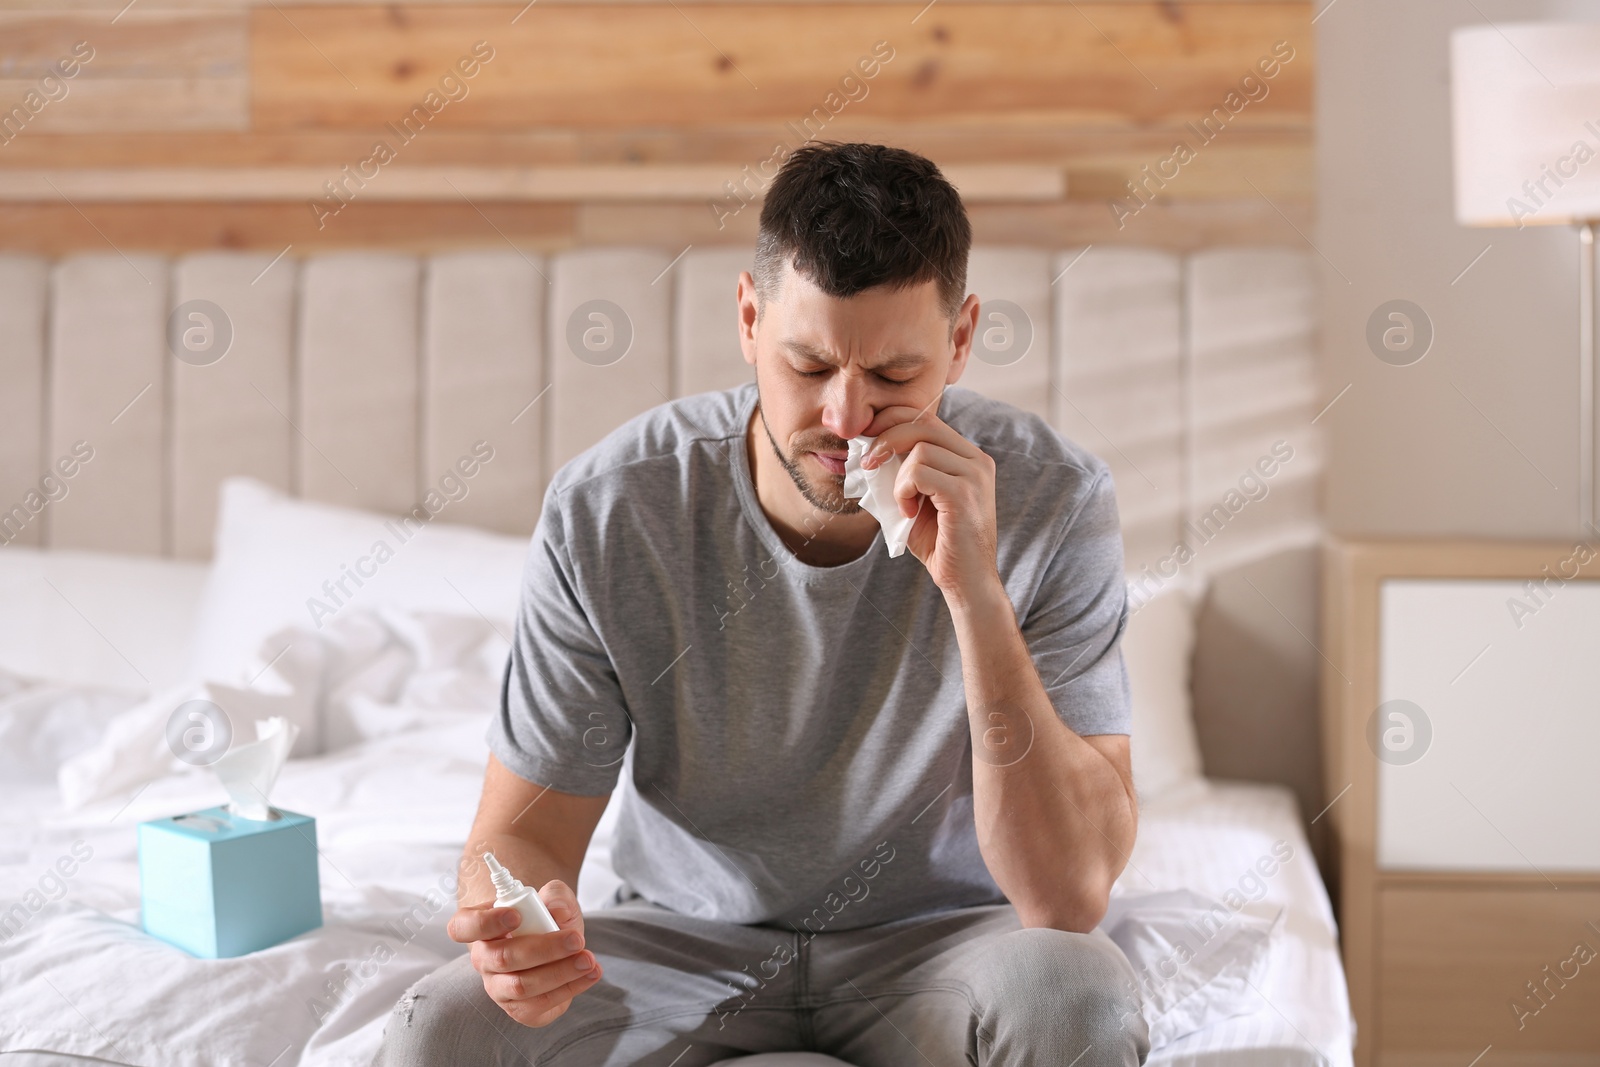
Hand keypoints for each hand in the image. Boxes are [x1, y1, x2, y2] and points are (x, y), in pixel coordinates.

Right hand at [447, 879, 601, 1026]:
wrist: (558, 945)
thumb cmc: (547, 918)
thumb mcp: (555, 899)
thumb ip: (556, 895)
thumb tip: (556, 908)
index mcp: (480, 927)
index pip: (462, 927)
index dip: (484, 922)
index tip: (516, 916)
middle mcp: (484, 960)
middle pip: (501, 958)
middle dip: (543, 949)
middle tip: (576, 939)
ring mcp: (498, 988)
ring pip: (522, 986)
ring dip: (560, 972)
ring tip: (589, 959)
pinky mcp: (519, 1009)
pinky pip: (540, 1005)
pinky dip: (569, 989)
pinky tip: (590, 974)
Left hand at [861, 405, 1000, 606]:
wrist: (965, 582)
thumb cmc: (939, 543)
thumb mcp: (914, 499)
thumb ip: (899, 472)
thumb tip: (865, 448)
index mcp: (967, 457)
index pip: (927, 418)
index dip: (892, 420)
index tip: (868, 437)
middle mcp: (976, 460)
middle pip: (923, 422)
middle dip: (886, 436)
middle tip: (868, 462)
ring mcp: (974, 476)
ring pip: (919, 449)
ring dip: (898, 477)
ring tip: (903, 504)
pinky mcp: (964, 494)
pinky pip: (919, 473)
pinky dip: (904, 491)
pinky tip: (909, 512)